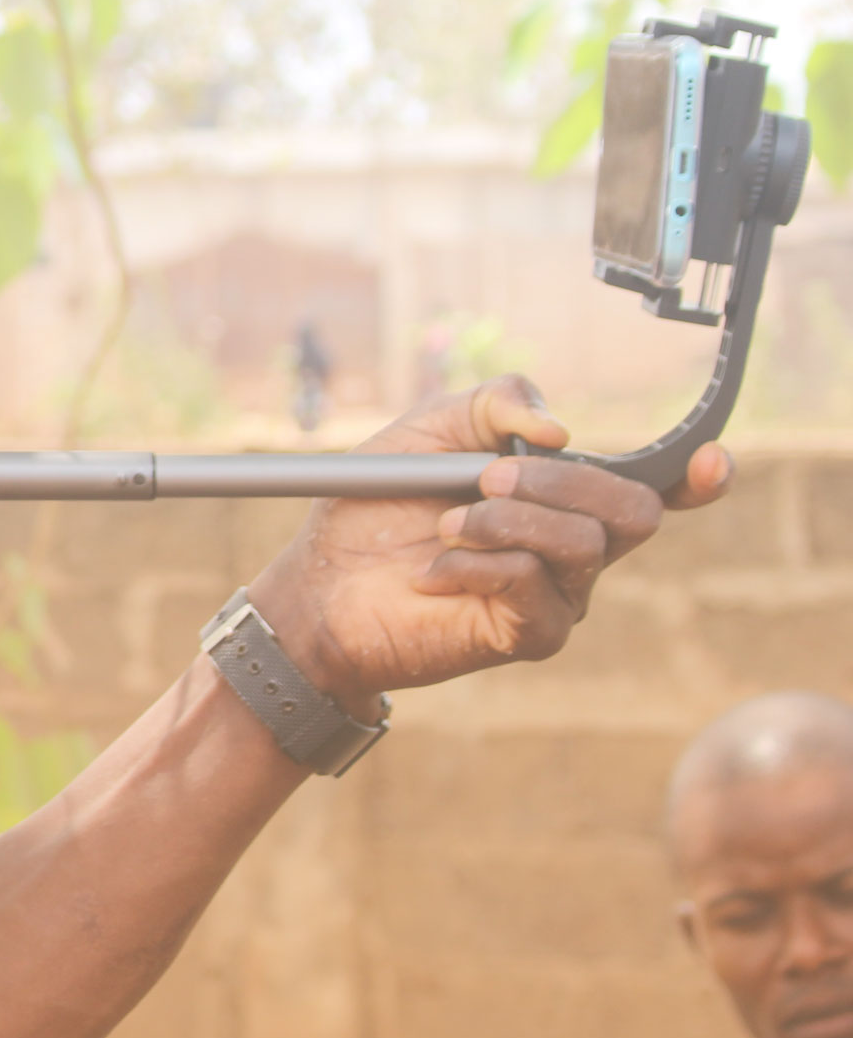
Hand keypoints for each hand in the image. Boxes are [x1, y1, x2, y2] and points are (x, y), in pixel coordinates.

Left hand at [247, 372, 729, 707]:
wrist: (323, 586)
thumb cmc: (375, 507)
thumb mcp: (429, 429)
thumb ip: (495, 402)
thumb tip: (559, 428)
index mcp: (561, 493)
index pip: (651, 485)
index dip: (695, 475)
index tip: (713, 459)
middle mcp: (574, 545)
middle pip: (633, 510)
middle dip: (561, 482)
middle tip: (487, 478)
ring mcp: (558, 593)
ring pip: (584, 544)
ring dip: (506, 521)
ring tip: (444, 526)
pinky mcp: (530, 634)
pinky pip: (535, 586)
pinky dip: (478, 564)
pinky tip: (433, 572)